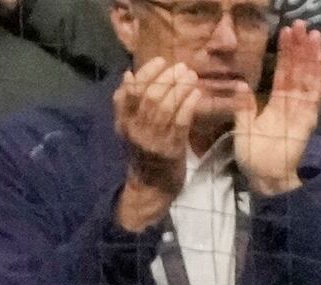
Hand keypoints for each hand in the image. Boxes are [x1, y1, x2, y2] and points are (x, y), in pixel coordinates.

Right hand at [113, 58, 200, 230]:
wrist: (151, 187)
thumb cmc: (144, 154)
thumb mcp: (129, 128)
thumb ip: (126, 104)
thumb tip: (128, 75)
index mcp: (124, 121)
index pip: (131, 90)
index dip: (146, 73)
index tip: (161, 60)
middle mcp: (136, 129)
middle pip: (150, 96)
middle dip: (167, 78)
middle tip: (182, 67)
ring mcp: (153, 139)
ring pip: (165, 107)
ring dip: (180, 88)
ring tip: (191, 76)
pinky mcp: (171, 149)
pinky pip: (180, 122)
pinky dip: (188, 105)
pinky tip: (196, 94)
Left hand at [234, 21, 320, 196]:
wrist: (265, 176)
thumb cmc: (253, 155)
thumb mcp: (243, 125)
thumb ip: (244, 105)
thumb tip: (239, 84)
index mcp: (278, 103)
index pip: (283, 73)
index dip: (286, 53)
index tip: (286, 32)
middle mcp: (293, 104)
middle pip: (298, 70)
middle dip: (301, 48)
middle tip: (303, 24)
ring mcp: (302, 111)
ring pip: (308, 78)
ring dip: (311, 56)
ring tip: (314, 34)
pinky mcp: (308, 118)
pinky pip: (314, 94)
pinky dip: (319, 77)